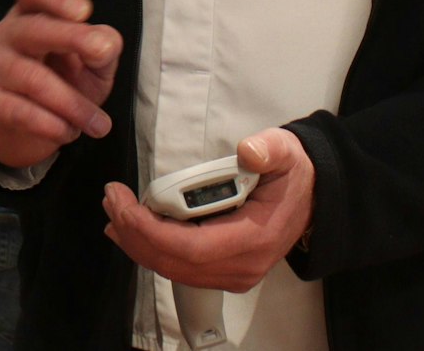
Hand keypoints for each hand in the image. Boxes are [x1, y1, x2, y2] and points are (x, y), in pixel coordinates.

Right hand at [0, 0, 123, 169]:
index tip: (84, 11)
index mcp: (32, 13)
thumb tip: (105, 43)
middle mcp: (6, 32)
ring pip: (31, 78)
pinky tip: (69, 132)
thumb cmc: (64, 83)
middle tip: (102, 53)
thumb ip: (104, 48)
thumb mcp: (93, 64)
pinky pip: (17, 110)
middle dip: (70, 38)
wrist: (27, 129)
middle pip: (32, 28)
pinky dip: (49, 124)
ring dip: (72, 103)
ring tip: (100, 124)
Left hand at [100, 129, 315, 292]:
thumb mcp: (285, 152)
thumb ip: (269, 150)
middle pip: (175, 263)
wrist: (312, 197)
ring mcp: (234, 274)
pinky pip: (180, 267)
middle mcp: (242, 266)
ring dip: (137, 243)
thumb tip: (249, 152)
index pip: (192, 248)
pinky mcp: (225, 271)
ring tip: (114, 211)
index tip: (123, 203)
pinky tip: (132, 228)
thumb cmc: (292, 174)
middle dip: (135, 234)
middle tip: (111, 200)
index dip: (150, 231)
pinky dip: (151, 249)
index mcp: (254, 239)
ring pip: (173, 269)